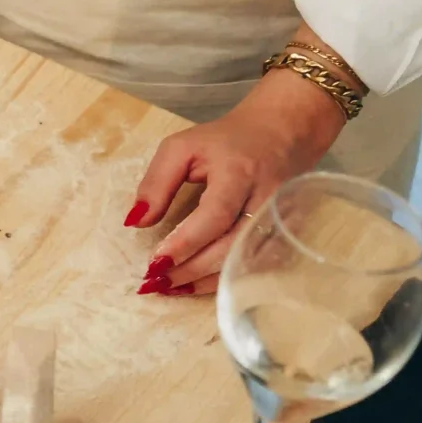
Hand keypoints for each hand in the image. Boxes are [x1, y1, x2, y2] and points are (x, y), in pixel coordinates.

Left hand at [127, 71, 346, 293]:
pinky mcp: (286, 234)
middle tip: (156, 283)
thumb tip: (136, 222)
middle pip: (231, 246)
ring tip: (170, 288)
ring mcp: (281, 220)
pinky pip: (255, 265)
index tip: (155, 262)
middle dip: (191, 269)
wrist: (281, 133)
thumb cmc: (226, 141)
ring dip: (205, 281)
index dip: (186, 242)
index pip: (215, 215)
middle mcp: (265, 200)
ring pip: (244, 262)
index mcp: (239, 173)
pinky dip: (224, 279)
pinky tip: (197, 284)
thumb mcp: (181, 147)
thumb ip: (156, 182)